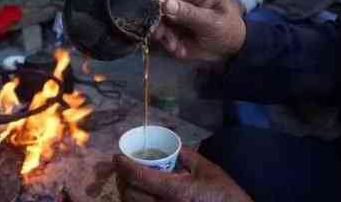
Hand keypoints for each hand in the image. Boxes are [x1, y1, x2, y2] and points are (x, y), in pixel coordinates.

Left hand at [113, 147, 252, 201]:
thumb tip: (172, 145)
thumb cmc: (223, 193)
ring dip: (125, 192)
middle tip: (121, 168)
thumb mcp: (206, 168)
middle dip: (121, 179)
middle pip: (130, 194)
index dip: (124, 165)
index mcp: (175, 190)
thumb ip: (186, 155)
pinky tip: (139, 194)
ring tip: (127, 180)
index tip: (117, 157)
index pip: (140, 176)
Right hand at [154, 0, 245, 61]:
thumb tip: (166, 4)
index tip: (154, 11)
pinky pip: (166, 35)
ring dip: (164, 35)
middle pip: (164, 5)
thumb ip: (190, 14)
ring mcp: (180, 17)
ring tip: (174, 46)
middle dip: (160, 20)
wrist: (235, 51)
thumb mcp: (212, 22)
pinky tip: (179, 50)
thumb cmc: (229, 31)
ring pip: (162, 22)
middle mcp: (186, 2)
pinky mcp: (177, 31)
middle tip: (158, 34)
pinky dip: (169, 44)